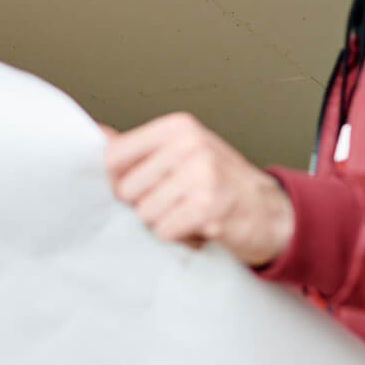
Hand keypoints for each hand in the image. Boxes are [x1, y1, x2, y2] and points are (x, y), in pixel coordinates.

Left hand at [103, 114, 294, 266]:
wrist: (269, 211)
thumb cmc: (220, 183)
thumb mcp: (180, 154)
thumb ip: (137, 148)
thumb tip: (95, 133)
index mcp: (178, 127)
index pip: (114, 156)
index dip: (117, 181)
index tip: (140, 188)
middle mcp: (190, 145)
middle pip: (127, 190)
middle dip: (146, 205)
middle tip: (177, 202)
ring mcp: (202, 174)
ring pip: (144, 214)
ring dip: (164, 223)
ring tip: (190, 214)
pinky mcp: (209, 207)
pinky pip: (165, 231)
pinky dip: (179, 237)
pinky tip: (200, 227)